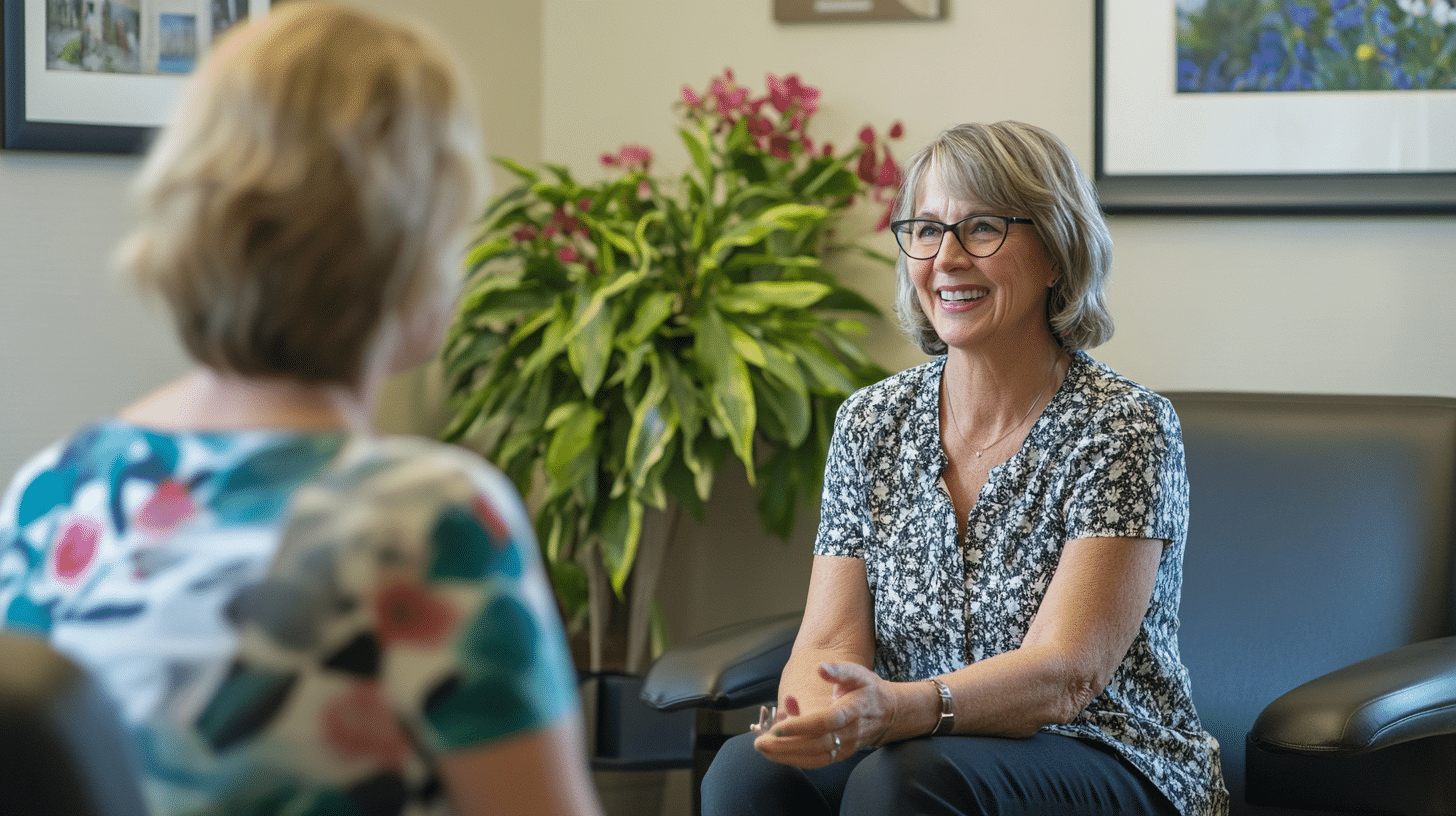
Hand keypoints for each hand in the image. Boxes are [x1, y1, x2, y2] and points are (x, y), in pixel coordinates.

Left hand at [751, 662, 896, 768]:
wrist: (888, 714)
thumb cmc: (868, 690)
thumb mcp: (858, 673)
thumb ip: (839, 671)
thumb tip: (820, 668)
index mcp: (852, 711)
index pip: (825, 722)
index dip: (801, 726)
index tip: (778, 727)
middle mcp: (849, 733)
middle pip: (816, 745)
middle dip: (786, 746)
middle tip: (759, 742)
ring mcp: (845, 748)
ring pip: (814, 758)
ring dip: (786, 756)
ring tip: (762, 748)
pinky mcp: (839, 755)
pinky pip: (815, 761)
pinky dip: (794, 759)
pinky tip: (775, 752)